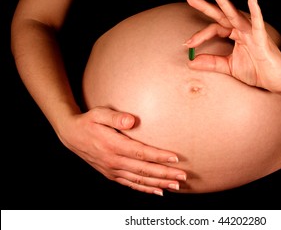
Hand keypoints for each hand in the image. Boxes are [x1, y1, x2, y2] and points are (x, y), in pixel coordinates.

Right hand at [58, 106, 185, 195]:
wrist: (71, 135)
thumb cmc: (88, 121)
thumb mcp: (98, 114)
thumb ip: (115, 117)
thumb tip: (132, 120)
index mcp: (113, 145)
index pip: (141, 153)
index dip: (159, 156)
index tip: (175, 158)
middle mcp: (113, 161)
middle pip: (144, 170)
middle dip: (165, 174)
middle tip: (183, 176)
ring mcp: (112, 170)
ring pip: (139, 180)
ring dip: (159, 184)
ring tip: (176, 186)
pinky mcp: (111, 174)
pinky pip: (131, 184)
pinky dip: (145, 189)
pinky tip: (158, 192)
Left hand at [185, 0, 280, 93]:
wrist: (277, 80)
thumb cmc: (257, 70)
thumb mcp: (229, 67)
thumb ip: (212, 63)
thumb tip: (191, 62)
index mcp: (235, 34)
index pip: (214, 28)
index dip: (200, 35)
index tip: (187, 44)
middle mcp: (242, 29)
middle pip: (221, 14)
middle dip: (205, 5)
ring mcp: (252, 32)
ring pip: (236, 15)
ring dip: (224, 1)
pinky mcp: (263, 39)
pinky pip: (258, 23)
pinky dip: (256, 11)